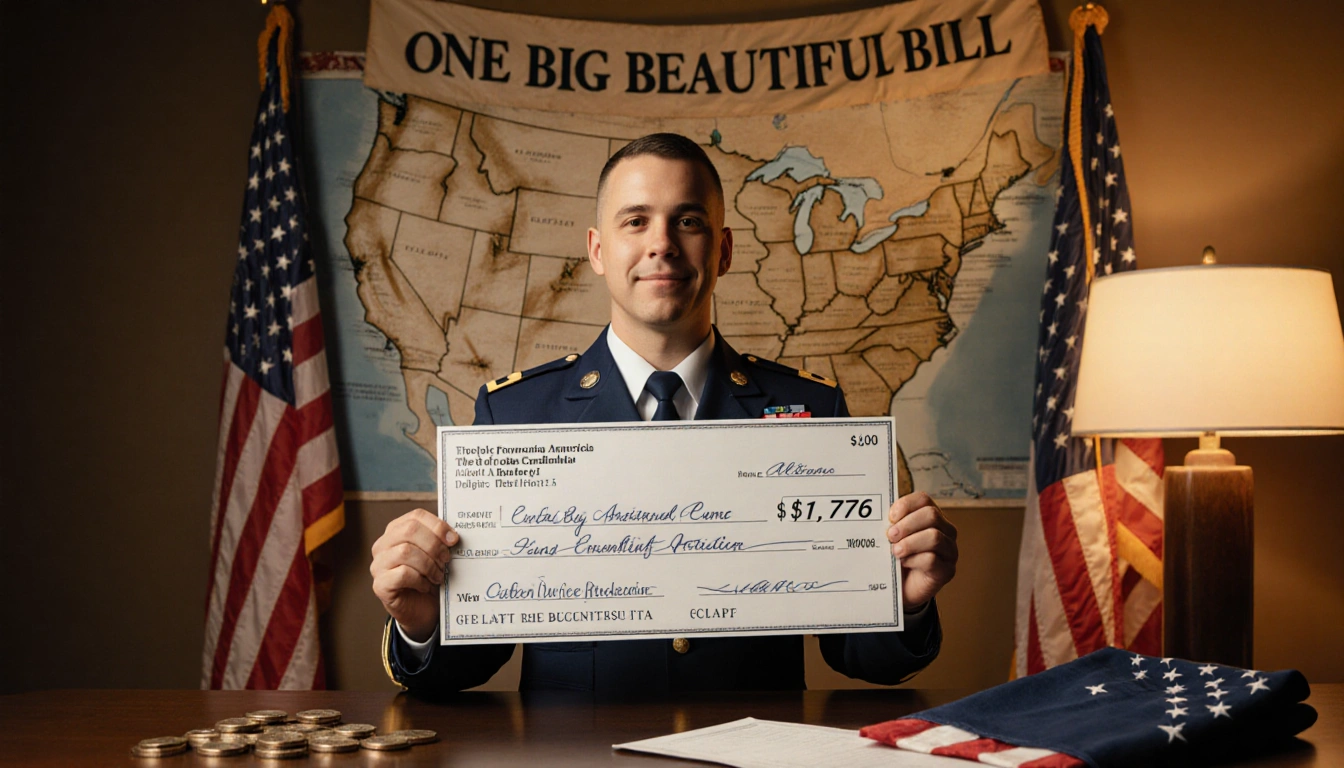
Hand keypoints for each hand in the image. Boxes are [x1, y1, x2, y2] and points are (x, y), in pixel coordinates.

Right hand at [370, 508, 457, 642]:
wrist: (422, 609)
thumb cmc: (429, 578)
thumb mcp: (437, 555)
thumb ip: (440, 540)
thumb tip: (453, 535)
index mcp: (396, 531)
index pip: (416, 516)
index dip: (437, 526)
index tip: (453, 539)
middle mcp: (383, 545)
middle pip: (410, 531)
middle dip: (434, 545)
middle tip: (446, 559)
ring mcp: (378, 565)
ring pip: (405, 552)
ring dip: (429, 564)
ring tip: (438, 576)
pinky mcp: (380, 585)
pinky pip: (402, 574)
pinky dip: (420, 580)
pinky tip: (426, 586)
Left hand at [886, 492, 957, 610]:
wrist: (902, 589)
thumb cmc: (897, 558)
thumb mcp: (894, 538)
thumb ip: (892, 525)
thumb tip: (878, 515)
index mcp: (932, 517)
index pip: (924, 499)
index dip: (906, 505)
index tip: (890, 517)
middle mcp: (945, 531)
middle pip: (931, 515)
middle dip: (907, 524)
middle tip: (890, 535)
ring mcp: (949, 550)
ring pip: (934, 537)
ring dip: (909, 543)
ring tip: (895, 551)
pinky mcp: (946, 570)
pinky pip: (932, 559)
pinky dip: (914, 560)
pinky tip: (904, 563)